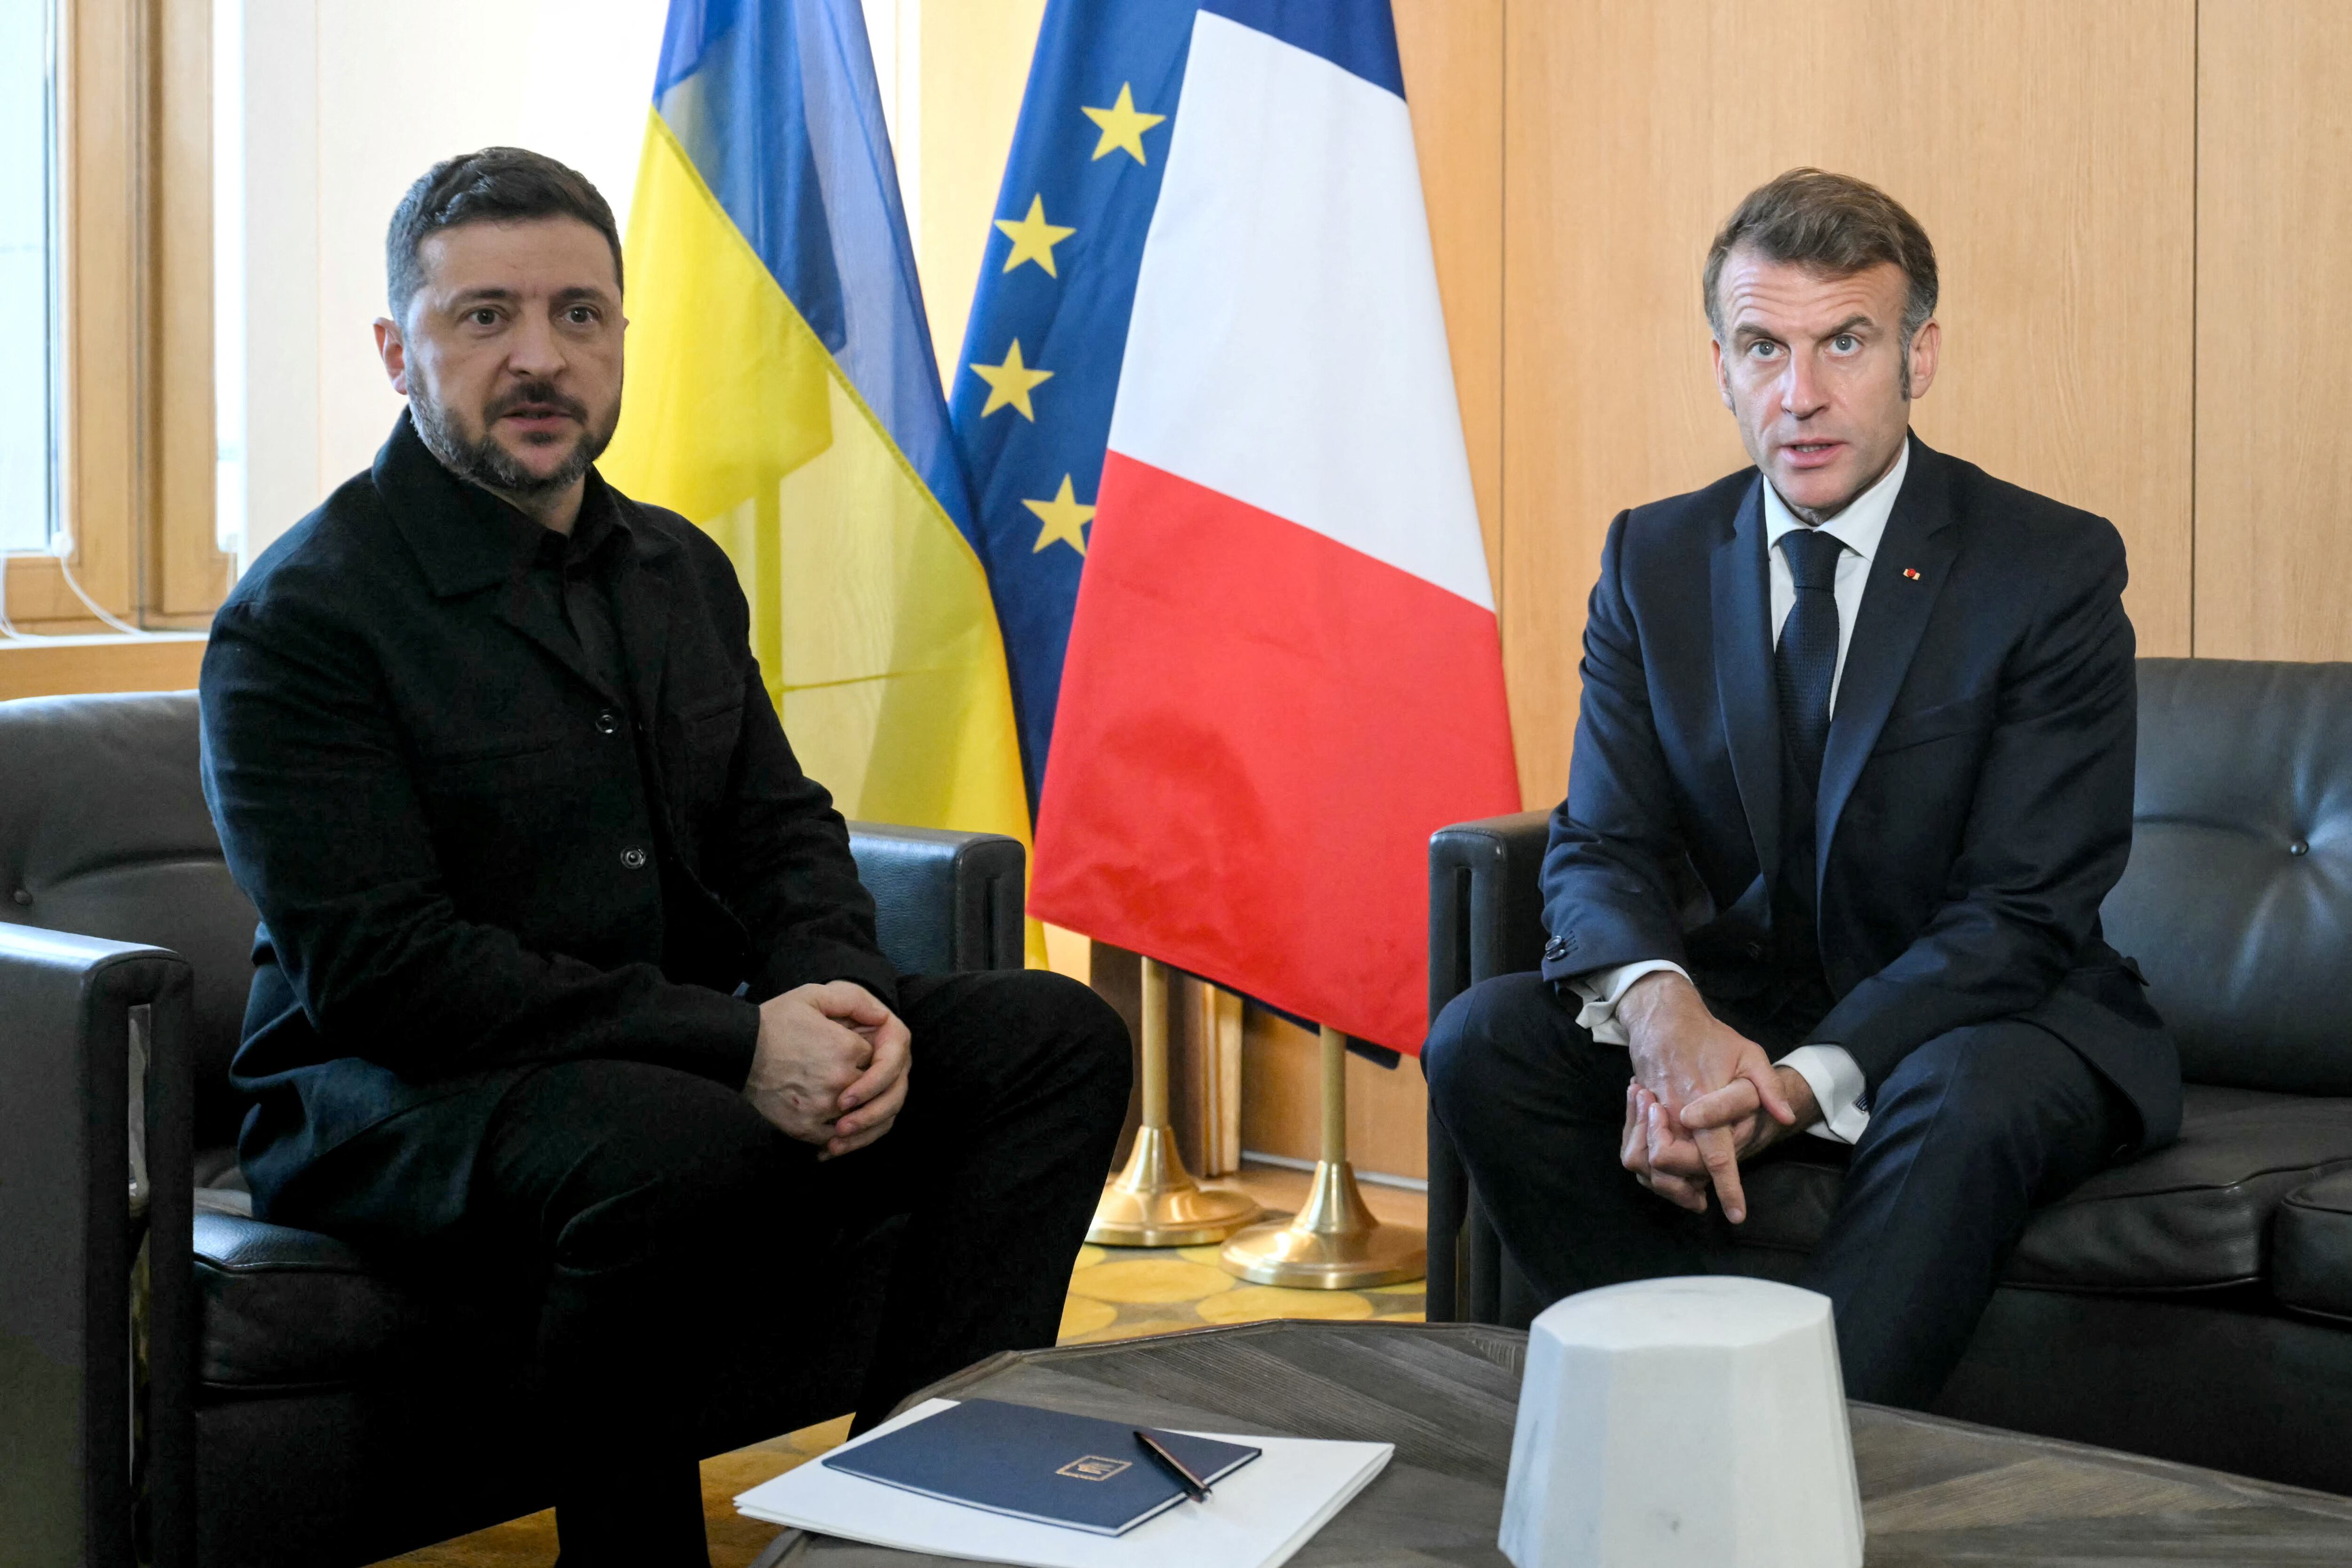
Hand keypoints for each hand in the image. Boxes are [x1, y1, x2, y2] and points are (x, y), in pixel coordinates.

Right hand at [744, 980, 910, 1157]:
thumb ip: (855, 1001)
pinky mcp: (805, 1128)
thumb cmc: (775, 1021)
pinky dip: (837, 1134)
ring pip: (856, 1116)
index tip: (849, 1051)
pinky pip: (835, 1137)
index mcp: (846, 1049)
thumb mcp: (814, 996)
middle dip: (863, 1082)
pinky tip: (831, 1123)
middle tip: (841, 1074)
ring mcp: (822, 1108)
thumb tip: (884, 1017)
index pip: (877, 1058)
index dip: (864, 1054)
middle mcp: (839, 1081)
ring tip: (836, 1098)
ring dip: (854, 1110)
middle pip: (870, 1088)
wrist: (738, 1050)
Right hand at [1616, 971, 1794, 1222]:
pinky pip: (1641, 1151)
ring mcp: (1654, 1114)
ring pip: (1651, 1166)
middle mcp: (1675, 1113)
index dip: (1728, 1188)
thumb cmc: (1710, 1038)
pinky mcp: (1642, 1113)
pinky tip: (1672, 1170)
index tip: (1737, 1216)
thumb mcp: (1749, 1053)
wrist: (1662, 1019)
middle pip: (1677, 1168)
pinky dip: (1654, 1168)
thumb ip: (1769, 1086)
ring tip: (1690, 1192)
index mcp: (1703, 1102)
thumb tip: (1785, 1116)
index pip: (1716, 1155)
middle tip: (1704, 1202)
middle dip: (1687, 1191)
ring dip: (1668, 1184)